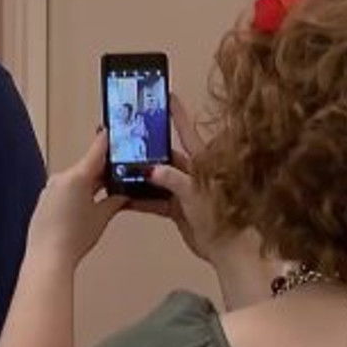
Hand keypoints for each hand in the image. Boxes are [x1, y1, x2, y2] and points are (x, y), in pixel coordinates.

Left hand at [26, 132, 128, 263]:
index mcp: (77, 176)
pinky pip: (65, 189)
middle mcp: (61, 177)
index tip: (116, 131)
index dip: (109, 141)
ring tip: (109, 189)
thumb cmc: (75, 237)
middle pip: (87, 166)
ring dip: (91, 181)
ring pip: (76, 178)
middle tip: (123, 169)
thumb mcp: (102, 216)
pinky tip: (88, 202)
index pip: (97, 151)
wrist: (47, 256)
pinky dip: (78, 191)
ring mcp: (51, 188)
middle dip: (104, 169)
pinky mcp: (45, 199)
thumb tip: (124, 194)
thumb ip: (115, 201)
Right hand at [129, 94, 255, 263]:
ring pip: (158, 178)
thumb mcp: (195, 194)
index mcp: (202, 163)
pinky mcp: (177, 207)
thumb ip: (173, 180)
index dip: (178, 115)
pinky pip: (155, 199)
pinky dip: (141, 199)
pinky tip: (123, 197)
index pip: (187, 133)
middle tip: (127, 139)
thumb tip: (151, 169)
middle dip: (147, 149)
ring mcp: (184, 190)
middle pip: (167, 155)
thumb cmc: (221, 216)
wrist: (227, 249)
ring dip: (140, 176)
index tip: (168, 96)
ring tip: (118, 168)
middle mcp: (192, 173)